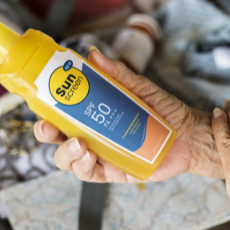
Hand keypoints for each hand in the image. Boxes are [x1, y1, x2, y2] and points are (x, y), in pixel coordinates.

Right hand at [34, 49, 222, 181]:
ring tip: (80, 143)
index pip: (61, 113)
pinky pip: (90, 174)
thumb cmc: (166, 111)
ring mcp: (101, 155)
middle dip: (46, 134)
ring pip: (68, 160)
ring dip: (66, 153)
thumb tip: (94, 55)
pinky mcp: (114, 172)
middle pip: (57, 139)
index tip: (40, 102)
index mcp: (94, 114)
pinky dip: (84, 167)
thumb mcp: (141, 88)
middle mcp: (93, 136)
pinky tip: (89, 156)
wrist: (190, 135)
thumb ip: (118, 74)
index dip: (46, 110)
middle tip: (49, 128)